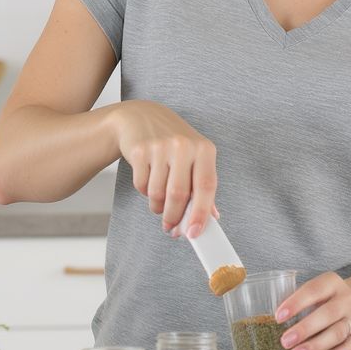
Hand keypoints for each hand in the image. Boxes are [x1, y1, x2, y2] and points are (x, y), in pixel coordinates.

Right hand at [112, 99, 218, 235]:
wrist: (141, 117)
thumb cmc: (173, 141)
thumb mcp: (194, 156)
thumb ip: (202, 185)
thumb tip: (211, 217)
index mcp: (204, 149)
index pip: (206, 186)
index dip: (200, 213)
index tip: (193, 232)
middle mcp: (183, 145)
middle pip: (178, 194)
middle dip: (174, 217)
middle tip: (171, 227)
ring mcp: (160, 146)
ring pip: (158, 193)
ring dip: (158, 206)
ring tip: (159, 202)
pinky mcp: (139, 150)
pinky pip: (142, 185)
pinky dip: (144, 192)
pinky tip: (148, 181)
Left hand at [275, 272, 350, 349]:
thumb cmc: (327, 300)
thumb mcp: (317, 292)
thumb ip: (299, 302)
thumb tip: (270, 322)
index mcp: (332, 282)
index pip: (314, 290)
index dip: (296, 303)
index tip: (278, 317)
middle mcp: (348, 299)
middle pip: (328, 314)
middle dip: (305, 329)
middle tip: (285, 341)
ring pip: (337, 334)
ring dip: (314, 346)